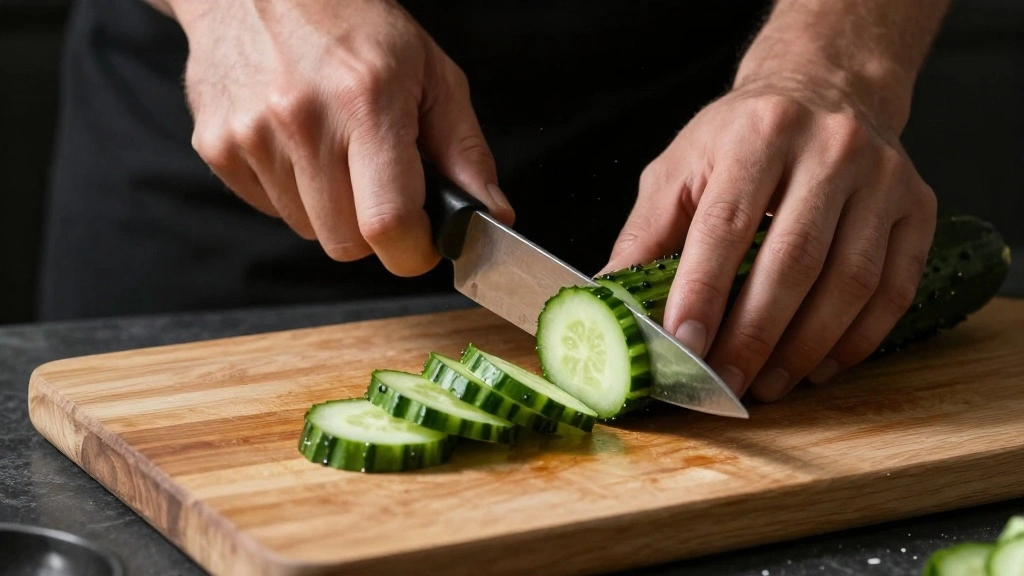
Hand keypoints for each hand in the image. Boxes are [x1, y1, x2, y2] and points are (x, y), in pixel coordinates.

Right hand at [171, 0, 512, 275]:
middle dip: (375, 231)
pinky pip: (269, 210)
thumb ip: (465, 150)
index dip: (414, 250)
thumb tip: (490, 212)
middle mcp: (303, 120)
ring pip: (308, 230)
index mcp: (366, 101)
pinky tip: (299, 146)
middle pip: (346, 243)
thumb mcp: (431, 72)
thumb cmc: (350, 21)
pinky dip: (292, 193)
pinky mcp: (217, 146)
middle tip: (382, 186)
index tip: (424, 242)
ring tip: (336, 152)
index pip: (390, 223)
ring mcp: (251, 136)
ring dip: (332, 211)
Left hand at [602, 76, 936, 401]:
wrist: (828, 89)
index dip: (704, 291)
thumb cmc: (741, 137)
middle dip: (754, 334)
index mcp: (759, 134)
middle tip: (725, 382)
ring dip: (806, 347)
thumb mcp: (681, 166)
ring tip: (768, 384)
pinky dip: (857, 339)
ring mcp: (883, 179)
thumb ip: (646, 231)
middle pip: (793, 260)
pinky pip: (894, 289)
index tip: (684, 344)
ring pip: (850, 282)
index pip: (727, 225)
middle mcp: (830, 149)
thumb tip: (610, 297)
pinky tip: (819, 365)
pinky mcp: (919, 208)